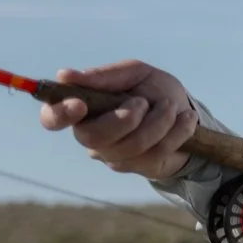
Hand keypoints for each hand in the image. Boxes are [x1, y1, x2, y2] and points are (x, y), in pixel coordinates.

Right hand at [38, 60, 198, 181]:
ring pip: (131, 146)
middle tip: (143, 102)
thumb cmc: (155, 92)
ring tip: (170, 106)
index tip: (79, 104)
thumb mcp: (136, 74)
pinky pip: (156, 153)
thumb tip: (65, 76)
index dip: (59, 114)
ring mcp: (115, 156)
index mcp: (83, 109)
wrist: (189, 114)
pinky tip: (185, 120)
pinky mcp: (140, 167)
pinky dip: (177, 131)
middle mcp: (92, 136)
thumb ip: (105, 75)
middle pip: (93, 137)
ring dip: (159, 121)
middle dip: (125, 118)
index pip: (52, 119)